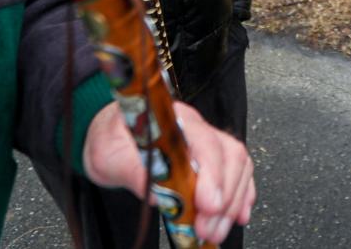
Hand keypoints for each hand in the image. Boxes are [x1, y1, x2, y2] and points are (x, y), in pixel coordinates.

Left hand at [83, 100, 255, 244]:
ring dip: (232, 202)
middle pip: (228, 154)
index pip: (203, 141)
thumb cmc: (112, 140)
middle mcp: (196, 126)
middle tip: (208, 229)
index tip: (208, 205)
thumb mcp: (109, 157)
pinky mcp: (212, 157)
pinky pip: (238, 172)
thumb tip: (161, 198)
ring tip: (215, 231)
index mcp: (171, 119)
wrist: (113, 135)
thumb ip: (133, 172)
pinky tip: (237, 215)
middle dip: (224, 196)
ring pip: (238, 165)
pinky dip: (241, 195)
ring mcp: (208, 140)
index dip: (211, 174)